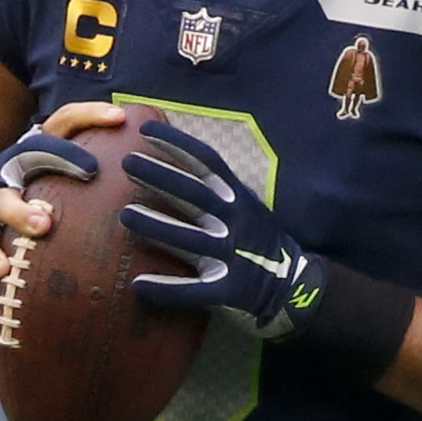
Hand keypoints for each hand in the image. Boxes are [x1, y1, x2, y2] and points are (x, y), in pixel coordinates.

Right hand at [0, 115, 108, 277]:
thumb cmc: (42, 200)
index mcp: (42, 150)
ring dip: (21, 211)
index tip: (121, 118)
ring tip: (42, 226)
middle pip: (34, 151)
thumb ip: (103, 179)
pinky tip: (5, 268)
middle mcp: (18, 166)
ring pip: (3, 196)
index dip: (90, 114)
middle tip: (90, 170)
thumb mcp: (67, 182)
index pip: (65, 122)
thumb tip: (167, 179)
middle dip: (61, 157)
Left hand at [117, 118, 323, 337]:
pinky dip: (166, 289)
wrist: (295, 288)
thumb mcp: (248, 208)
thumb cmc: (261, 244)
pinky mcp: (229, 292)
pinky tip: (138, 286)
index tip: (146, 129)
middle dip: (160, 176)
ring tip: (126, 214)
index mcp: (239, 201)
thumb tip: (177, 166)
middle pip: (193, 195)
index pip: (207, 164)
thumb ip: (220, 193)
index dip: (177, 144)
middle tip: (128, 163)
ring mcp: (232, 258)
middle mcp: (235, 224)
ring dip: (156, 226)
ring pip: (188, 239)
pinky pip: (192, 291)